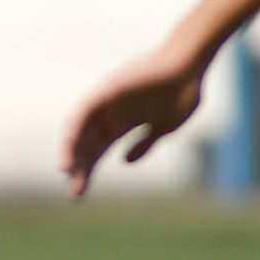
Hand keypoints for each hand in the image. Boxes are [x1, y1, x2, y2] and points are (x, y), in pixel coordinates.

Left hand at [61, 42, 208, 198]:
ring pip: (80, 127)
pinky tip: (72, 144)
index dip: (87, 171)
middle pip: (86, 143)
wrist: (192, 66)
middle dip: (79, 167)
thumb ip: (144, 143)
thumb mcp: (163, 127)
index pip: (97, 150)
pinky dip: (77, 126)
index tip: (77, 194)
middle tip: (74, 193)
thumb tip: (125, 161)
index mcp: (122, 123)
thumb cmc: (182, 92)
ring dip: (72, 149)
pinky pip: (86, 108)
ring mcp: (108, 101)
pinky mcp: (109, 89)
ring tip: (67, 171)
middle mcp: (110, 113)